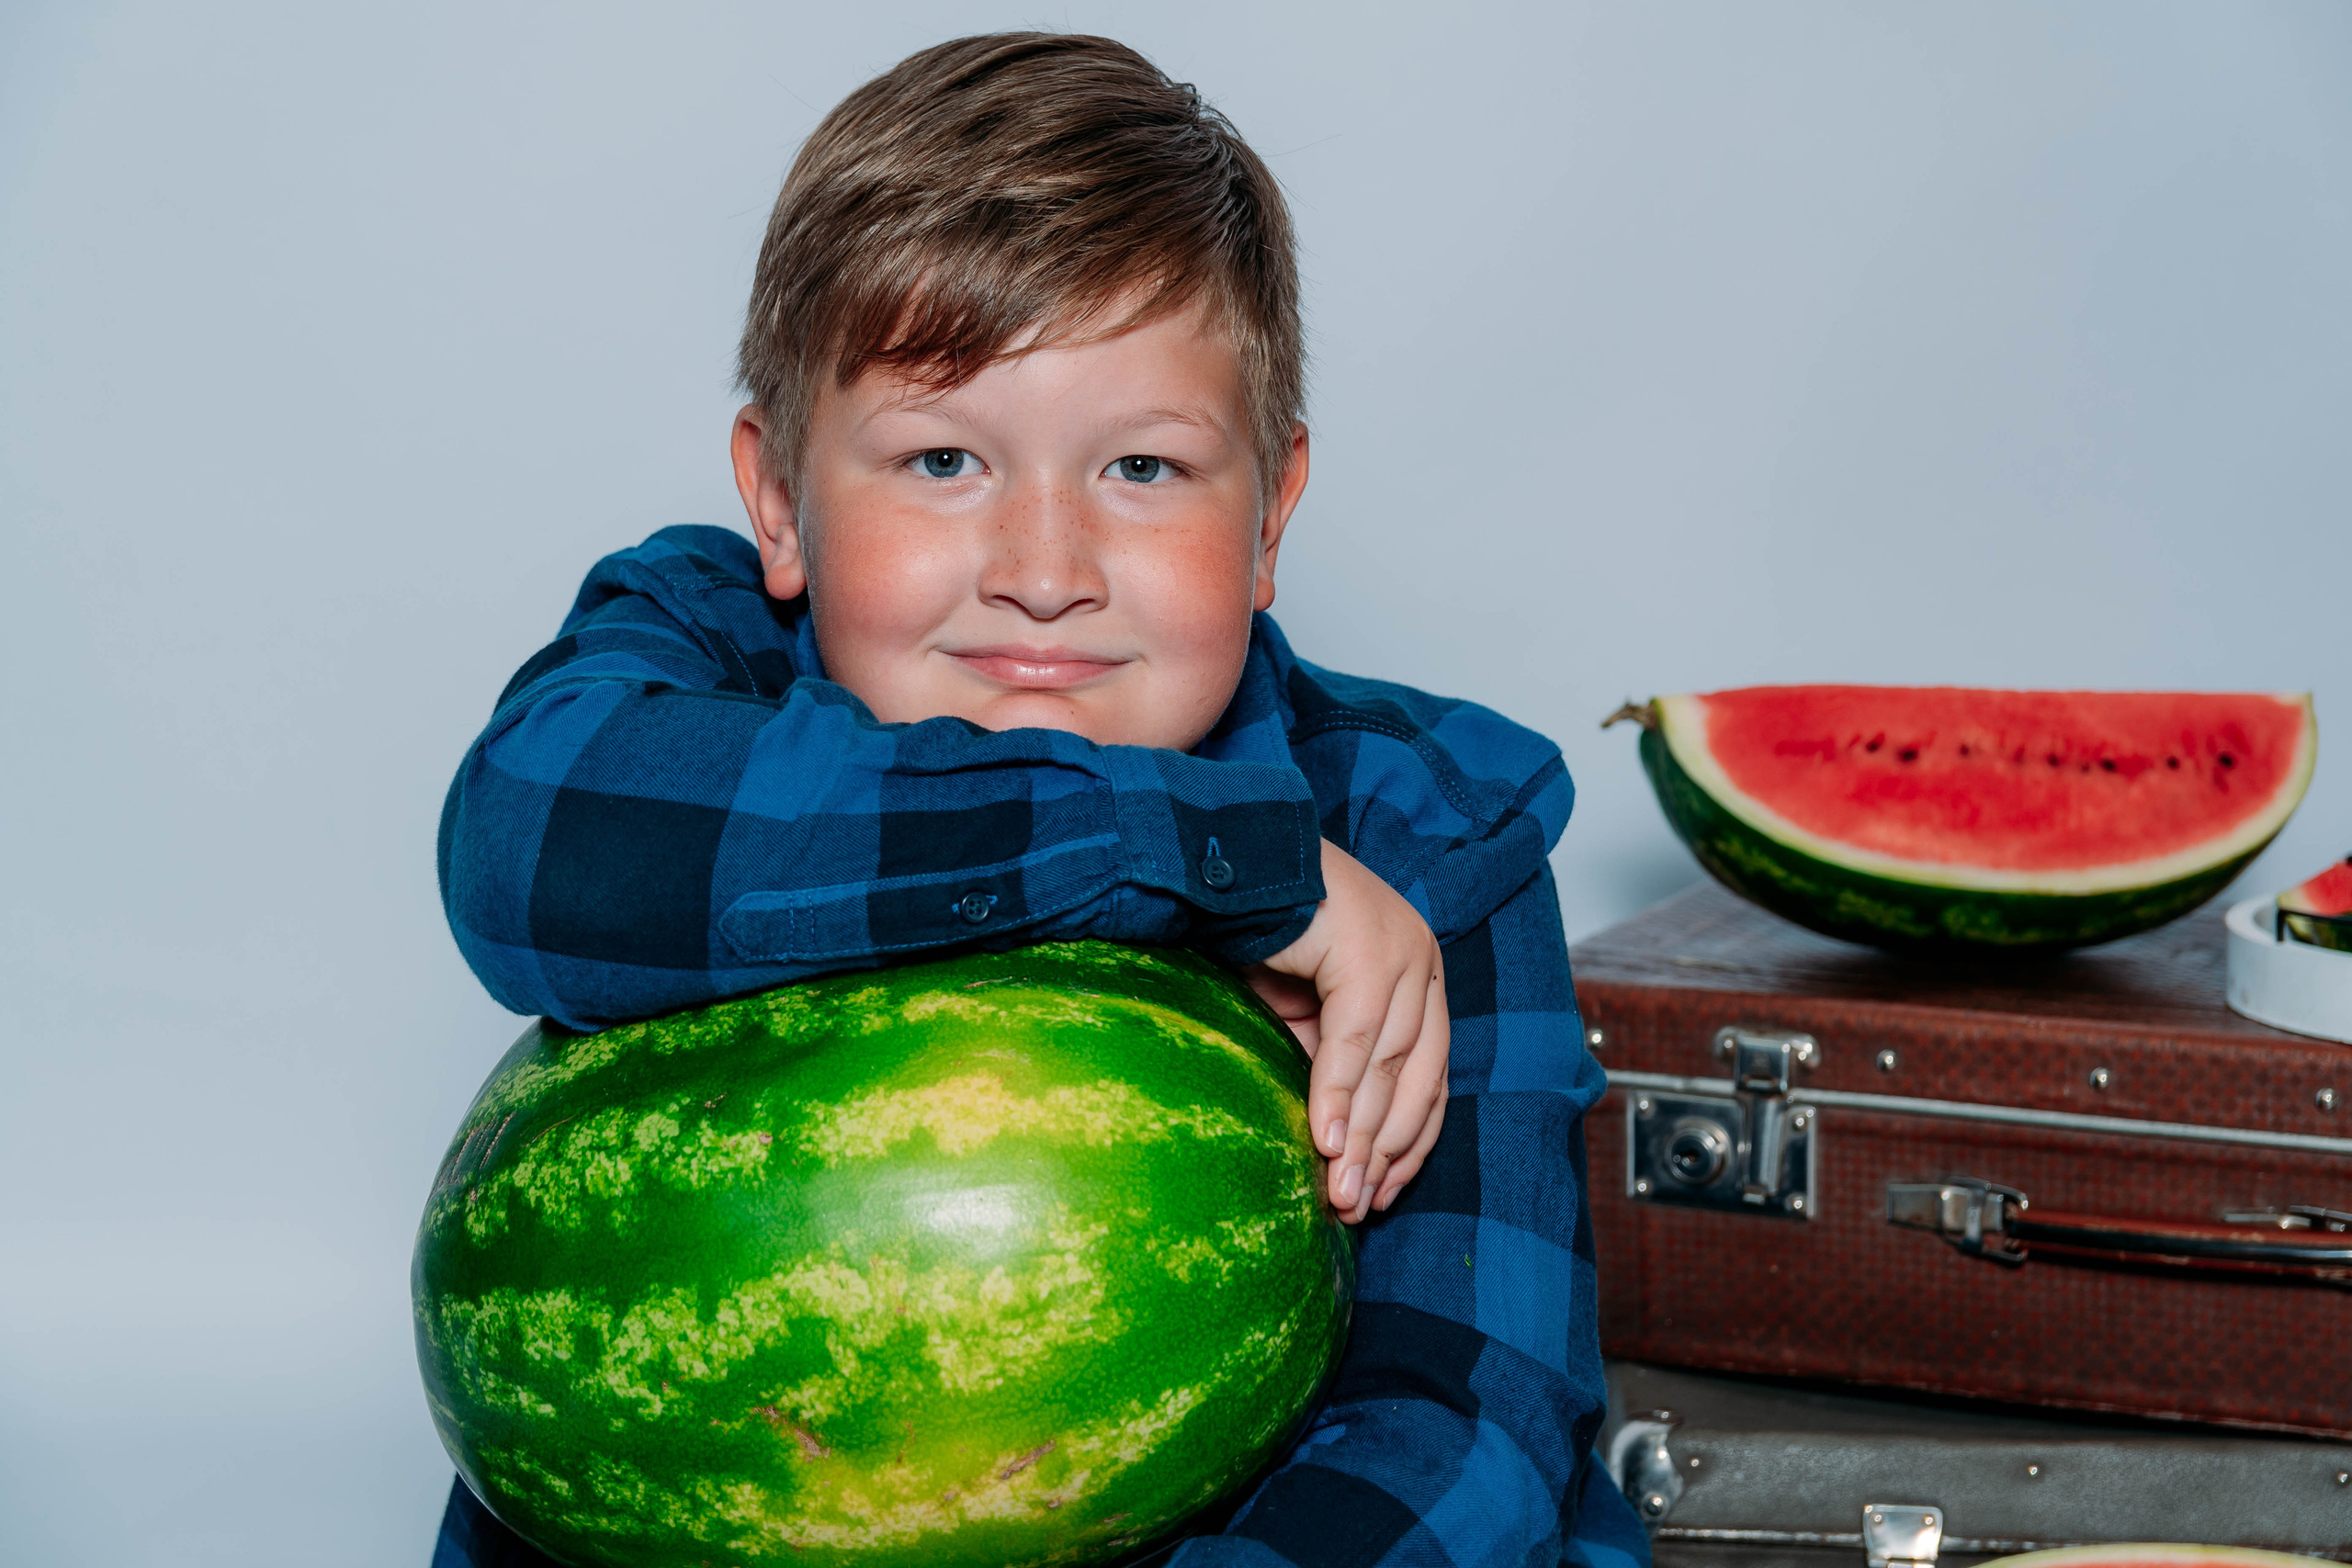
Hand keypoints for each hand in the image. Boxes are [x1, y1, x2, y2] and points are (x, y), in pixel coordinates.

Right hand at [1241, 839, 1448, 1223]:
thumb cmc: (1256, 935)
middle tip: (1355, 1208)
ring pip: (1389, 1068)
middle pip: (1419, 1077)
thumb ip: (1329, 1066)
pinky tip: (1320, 1141)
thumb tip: (1334, 1148)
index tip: (1382, 1192)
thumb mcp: (1302, 1015)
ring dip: (1360, 1138)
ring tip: (1338, 1193)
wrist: (1223, 863)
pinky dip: (1336, 1096)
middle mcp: (1423, 959)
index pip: (1431, 1074)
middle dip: (1385, 1152)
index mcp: (1419, 973)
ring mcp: (1403, 950)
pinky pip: (1354, 1042)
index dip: (1409, 1141)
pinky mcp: (1369, 950)